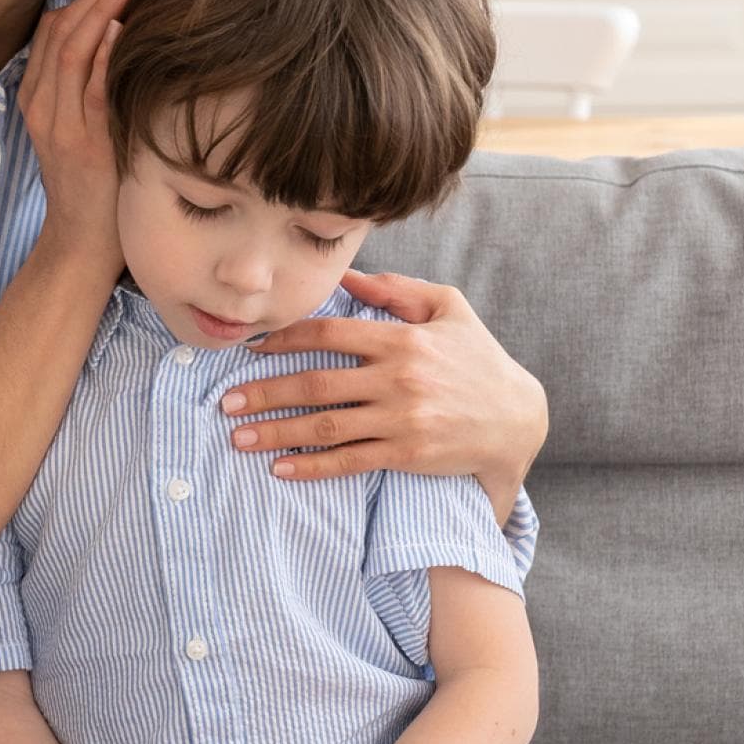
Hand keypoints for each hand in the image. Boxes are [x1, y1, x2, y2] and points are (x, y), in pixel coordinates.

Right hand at [18, 0, 133, 273]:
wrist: (82, 240)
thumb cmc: (92, 183)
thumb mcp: (78, 128)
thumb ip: (84, 87)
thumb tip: (112, 37)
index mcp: (36, 99)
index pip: (50, 32)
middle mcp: (41, 107)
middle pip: (59, 33)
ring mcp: (60, 125)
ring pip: (71, 52)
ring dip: (101, 11)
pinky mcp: (84, 143)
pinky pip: (90, 89)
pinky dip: (104, 54)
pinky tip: (123, 28)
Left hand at [218, 269, 546, 486]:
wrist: (517, 419)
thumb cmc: (478, 358)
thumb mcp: (447, 309)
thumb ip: (396, 290)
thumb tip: (347, 275)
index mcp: (401, 339)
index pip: (329, 334)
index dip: (284, 339)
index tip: (251, 346)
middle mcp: (398, 379)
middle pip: (316, 384)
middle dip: (265, 392)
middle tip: (226, 402)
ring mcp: (401, 419)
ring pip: (326, 426)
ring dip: (277, 433)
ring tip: (239, 438)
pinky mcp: (406, 454)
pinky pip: (350, 461)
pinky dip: (312, 466)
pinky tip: (281, 468)